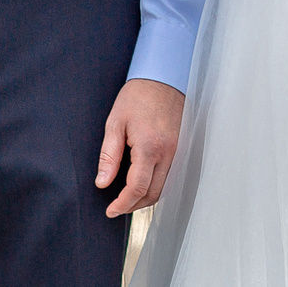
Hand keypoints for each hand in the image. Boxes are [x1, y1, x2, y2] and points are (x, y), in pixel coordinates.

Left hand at [96, 78, 184, 216]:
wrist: (164, 76)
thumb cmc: (138, 96)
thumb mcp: (115, 122)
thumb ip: (109, 156)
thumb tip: (102, 183)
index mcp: (150, 146)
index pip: (137, 188)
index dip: (122, 204)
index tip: (111, 210)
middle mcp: (169, 151)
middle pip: (154, 193)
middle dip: (134, 205)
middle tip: (117, 206)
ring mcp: (180, 149)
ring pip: (166, 187)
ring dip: (147, 197)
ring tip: (129, 196)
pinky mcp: (184, 146)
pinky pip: (173, 175)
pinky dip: (159, 184)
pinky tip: (146, 181)